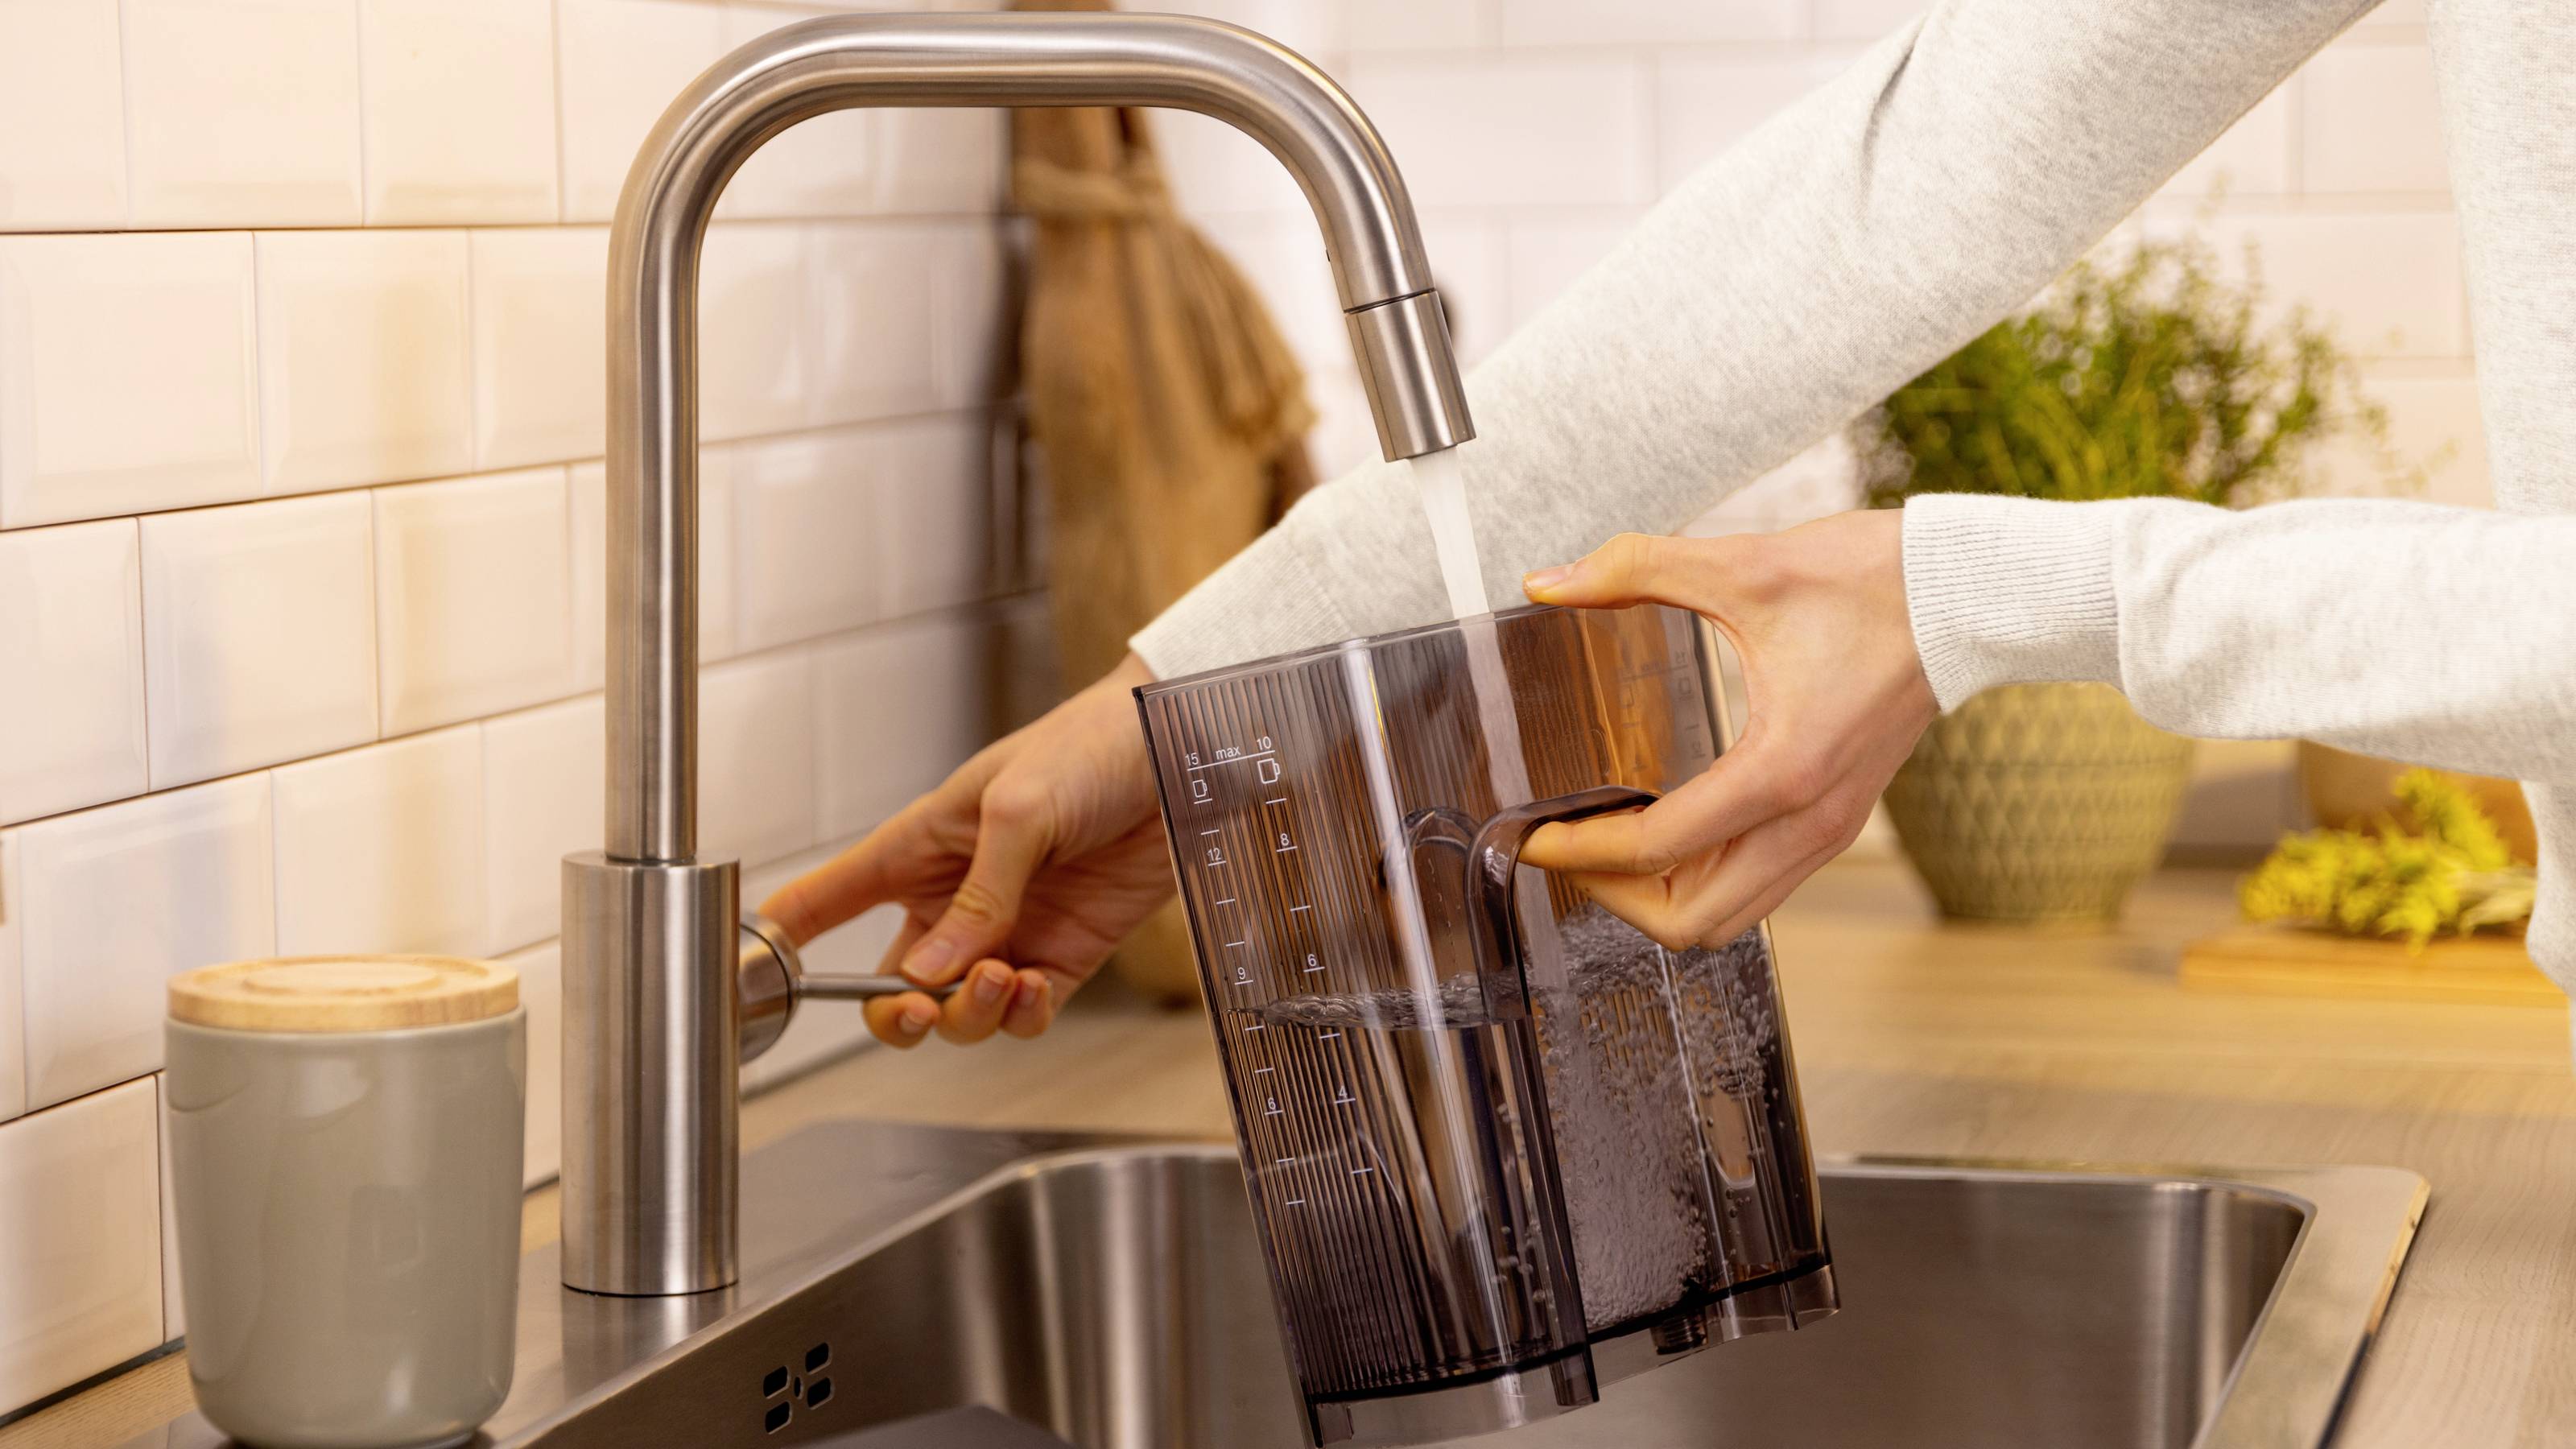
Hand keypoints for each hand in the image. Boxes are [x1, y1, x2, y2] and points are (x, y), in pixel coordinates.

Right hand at [760, 652, 1170, 1047]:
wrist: (1185, 750)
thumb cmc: (1092, 746)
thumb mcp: (1019, 806)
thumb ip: (978, 894)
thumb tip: (931, 971)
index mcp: (919, 847)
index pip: (828, 898)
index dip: (784, 943)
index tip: (753, 983)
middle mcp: (955, 897)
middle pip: (892, 984)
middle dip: (895, 1012)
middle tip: (919, 1006)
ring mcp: (1010, 930)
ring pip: (958, 1009)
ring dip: (968, 1014)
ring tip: (1000, 978)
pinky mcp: (1067, 952)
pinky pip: (1025, 1012)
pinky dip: (1021, 1016)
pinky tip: (1031, 990)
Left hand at [1518, 511, 1935, 947]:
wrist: (1971, 591)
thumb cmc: (1874, 579)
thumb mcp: (1744, 563)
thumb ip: (1635, 568)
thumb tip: (1547, 582)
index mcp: (1781, 770)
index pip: (1656, 849)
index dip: (1579, 851)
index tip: (1531, 835)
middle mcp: (1810, 819)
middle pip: (1693, 921)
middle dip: (1614, 897)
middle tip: (1567, 849)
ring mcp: (1831, 828)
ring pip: (1730, 916)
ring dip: (1659, 897)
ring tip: (1608, 844)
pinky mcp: (1841, 819)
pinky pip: (1760, 886)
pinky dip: (1703, 878)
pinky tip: (1667, 829)